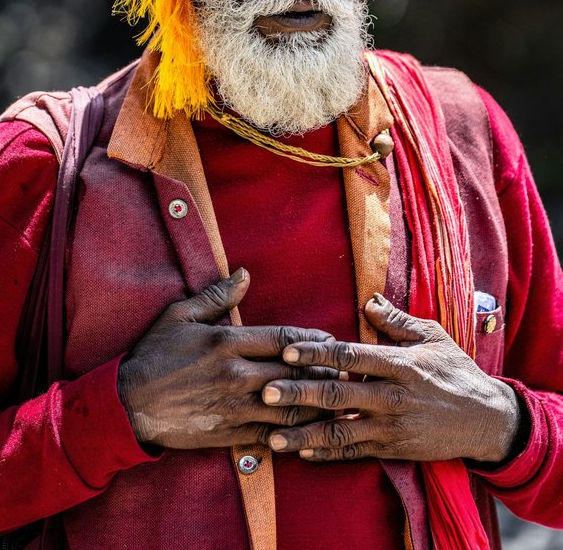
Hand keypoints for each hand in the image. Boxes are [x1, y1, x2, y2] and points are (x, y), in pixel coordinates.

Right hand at [118, 268, 337, 448]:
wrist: (128, 404)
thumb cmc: (154, 355)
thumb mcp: (180, 316)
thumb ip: (216, 296)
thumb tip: (244, 274)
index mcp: (227, 342)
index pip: (283, 338)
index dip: (312, 339)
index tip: (330, 339)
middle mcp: (236, 374)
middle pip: (294, 372)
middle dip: (323, 371)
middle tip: (346, 370)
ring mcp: (234, 406)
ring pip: (289, 406)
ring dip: (316, 403)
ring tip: (336, 400)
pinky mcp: (229, 432)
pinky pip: (271, 434)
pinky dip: (293, 432)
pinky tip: (309, 429)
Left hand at [262, 294, 520, 463]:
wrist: (487, 420)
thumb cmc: (456, 371)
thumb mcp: (433, 337)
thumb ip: (397, 321)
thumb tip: (368, 300)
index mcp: (400, 364)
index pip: (350, 356)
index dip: (317, 354)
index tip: (287, 352)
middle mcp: (392, 397)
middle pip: (337, 394)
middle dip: (299, 394)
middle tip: (266, 393)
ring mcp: (391, 427)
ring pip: (340, 431)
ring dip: (304, 433)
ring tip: (273, 435)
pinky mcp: (393, 449)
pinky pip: (354, 453)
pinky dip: (327, 454)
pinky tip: (302, 451)